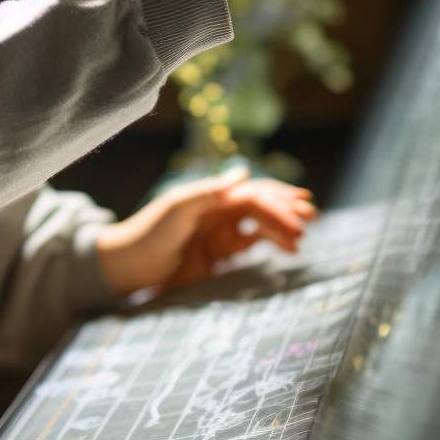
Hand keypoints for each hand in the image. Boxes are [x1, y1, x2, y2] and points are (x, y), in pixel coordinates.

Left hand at [95, 166, 315, 296]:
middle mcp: (217, 211)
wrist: (128, 266)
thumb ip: (209, 192)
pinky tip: (286, 250)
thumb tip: (244, 172)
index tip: (302, 208)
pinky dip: (270, 244)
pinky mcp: (218, 254)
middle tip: (310, 221)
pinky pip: (250, 244)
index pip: (252, 194)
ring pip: (259, 225)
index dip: (278, 199)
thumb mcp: (177, 209)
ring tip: (300, 242)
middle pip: (259, 207)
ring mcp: (218, 232)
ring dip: (281, 229)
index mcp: (210, 197)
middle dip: (285, 211)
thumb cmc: (149, 233)